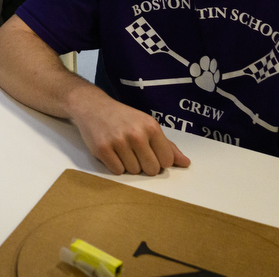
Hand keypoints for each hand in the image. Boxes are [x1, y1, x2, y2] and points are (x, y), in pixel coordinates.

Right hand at [72, 91, 190, 175]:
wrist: (93, 107)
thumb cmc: (123, 118)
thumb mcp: (147, 125)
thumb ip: (167, 145)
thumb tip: (185, 163)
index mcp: (151, 127)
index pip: (167, 160)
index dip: (159, 160)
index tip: (150, 152)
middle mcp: (136, 134)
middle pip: (152, 169)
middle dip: (144, 165)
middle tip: (134, 152)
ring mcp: (118, 141)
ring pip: (134, 171)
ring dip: (128, 164)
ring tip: (121, 149)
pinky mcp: (102, 149)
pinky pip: (117, 171)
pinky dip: (115, 165)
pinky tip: (112, 152)